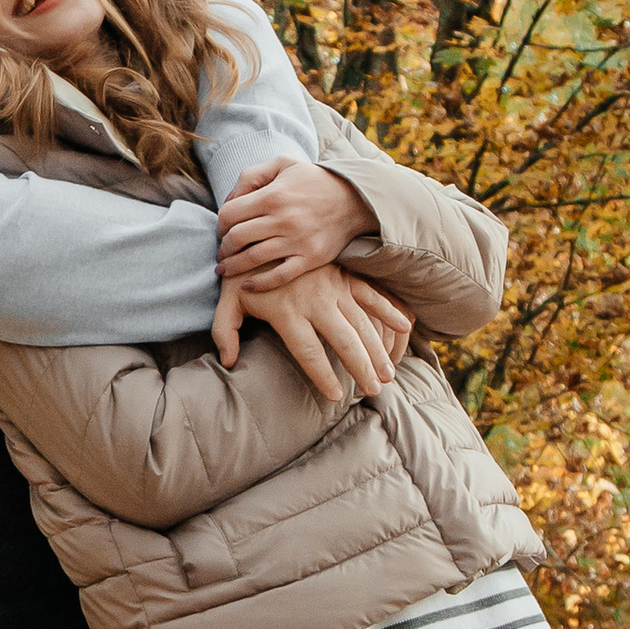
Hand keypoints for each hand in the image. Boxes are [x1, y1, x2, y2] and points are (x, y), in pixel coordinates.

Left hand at [212, 263, 407, 402]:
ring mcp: (333, 287)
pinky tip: (405, 327)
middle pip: (344, 342)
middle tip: (373, 391)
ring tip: (388, 374)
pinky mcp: (344, 275)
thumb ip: (225, 332)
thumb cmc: (243, 274)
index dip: (323, 377)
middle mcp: (315, 302)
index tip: (335, 397)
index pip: (309, 353)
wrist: (262, 231)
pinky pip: (371, 295)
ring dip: (377, 350)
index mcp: (287, 312)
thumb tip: (228, 363)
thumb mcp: (226, 301)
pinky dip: (388, 310)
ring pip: (362, 324)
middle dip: (361, 370)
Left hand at [215, 153, 377, 288]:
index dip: (219, 225)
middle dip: (223, 248)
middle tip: (222, 253)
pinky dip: (259, 284)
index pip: (229, 215)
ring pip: (252, 259)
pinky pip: (279, 277)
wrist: (355, 199)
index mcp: (273, 195)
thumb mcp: (282, 164)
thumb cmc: (314, 181)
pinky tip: (246, 285)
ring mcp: (297, 241)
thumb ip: (251, 176)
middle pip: (236, 239)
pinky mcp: (310, 259)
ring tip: (225, 270)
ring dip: (232, 267)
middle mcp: (283, 219)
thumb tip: (228, 201)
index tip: (221, 231)